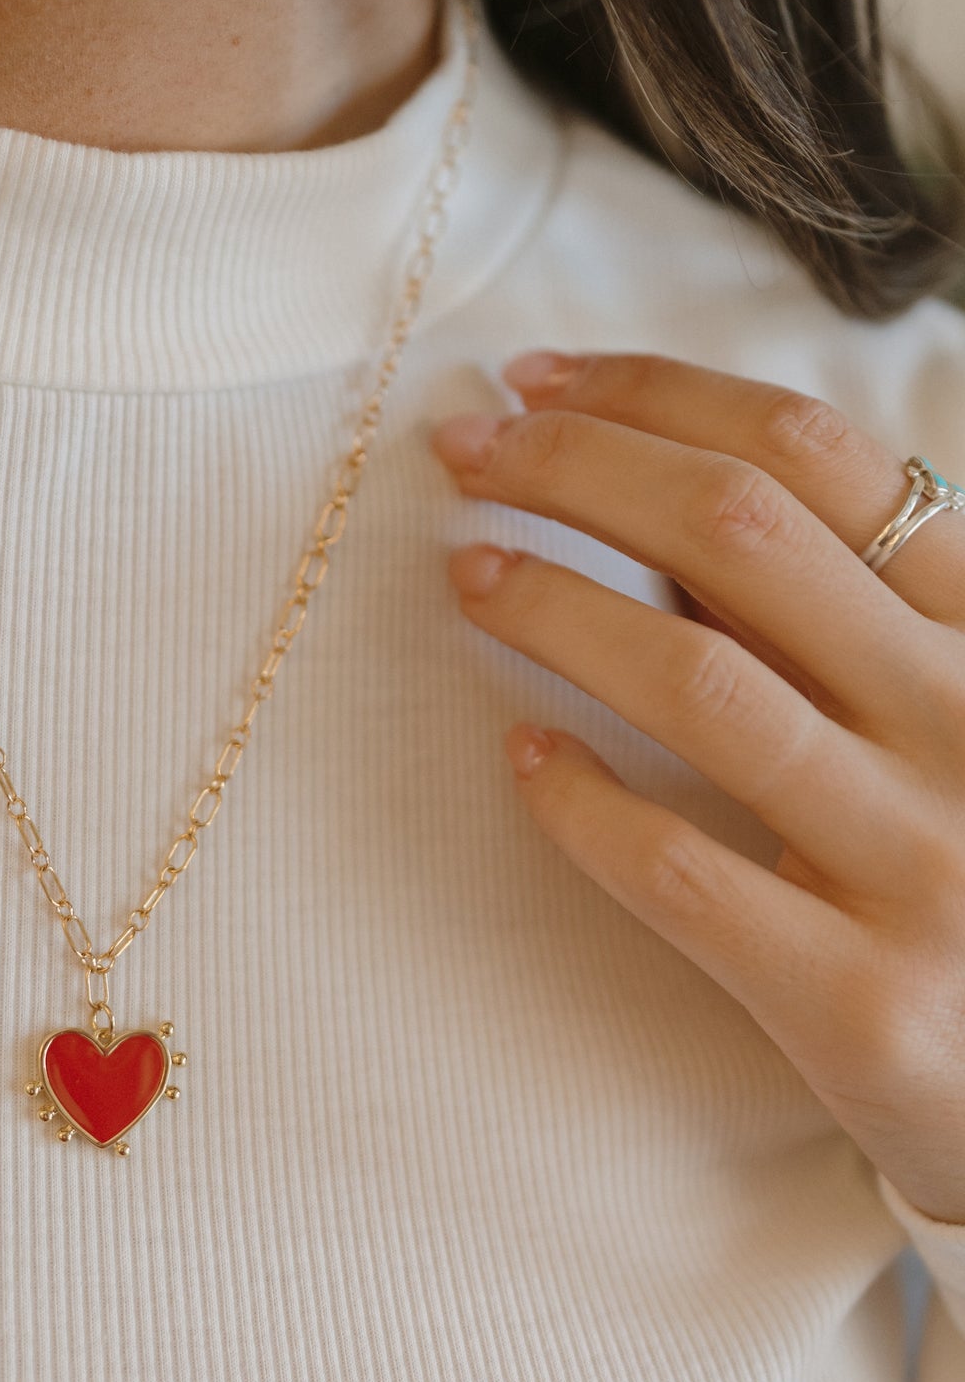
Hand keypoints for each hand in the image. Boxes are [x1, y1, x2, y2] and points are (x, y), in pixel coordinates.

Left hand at [430, 352, 964, 1224]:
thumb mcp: (949, 711)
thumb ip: (835, 615)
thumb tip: (643, 491)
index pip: (815, 455)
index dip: (655, 395)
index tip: (535, 380)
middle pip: (740, 533)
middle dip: (578, 467)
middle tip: (463, 453)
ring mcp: (923, 864)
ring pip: (703, 684)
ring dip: (558, 608)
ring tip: (468, 573)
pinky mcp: (861, 1001)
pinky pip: (681, 873)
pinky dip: (582, 804)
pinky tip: (521, 761)